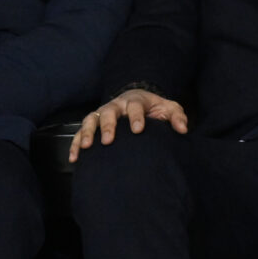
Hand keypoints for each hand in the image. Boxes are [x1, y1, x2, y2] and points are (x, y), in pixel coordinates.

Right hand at [68, 88, 188, 162]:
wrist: (137, 100)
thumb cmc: (154, 108)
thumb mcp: (169, 108)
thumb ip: (177, 117)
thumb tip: (183, 129)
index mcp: (135, 101)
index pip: (134, 107)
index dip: (135, 117)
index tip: (138, 130)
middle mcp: (116, 106)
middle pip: (108, 112)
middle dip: (107, 126)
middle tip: (107, 140)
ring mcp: (102, 114)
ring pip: (90, 120)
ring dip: (86, 133)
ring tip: (86, 147)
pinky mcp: (93, 124)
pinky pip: (80, 133)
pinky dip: (75, 144)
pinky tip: (74, 157)